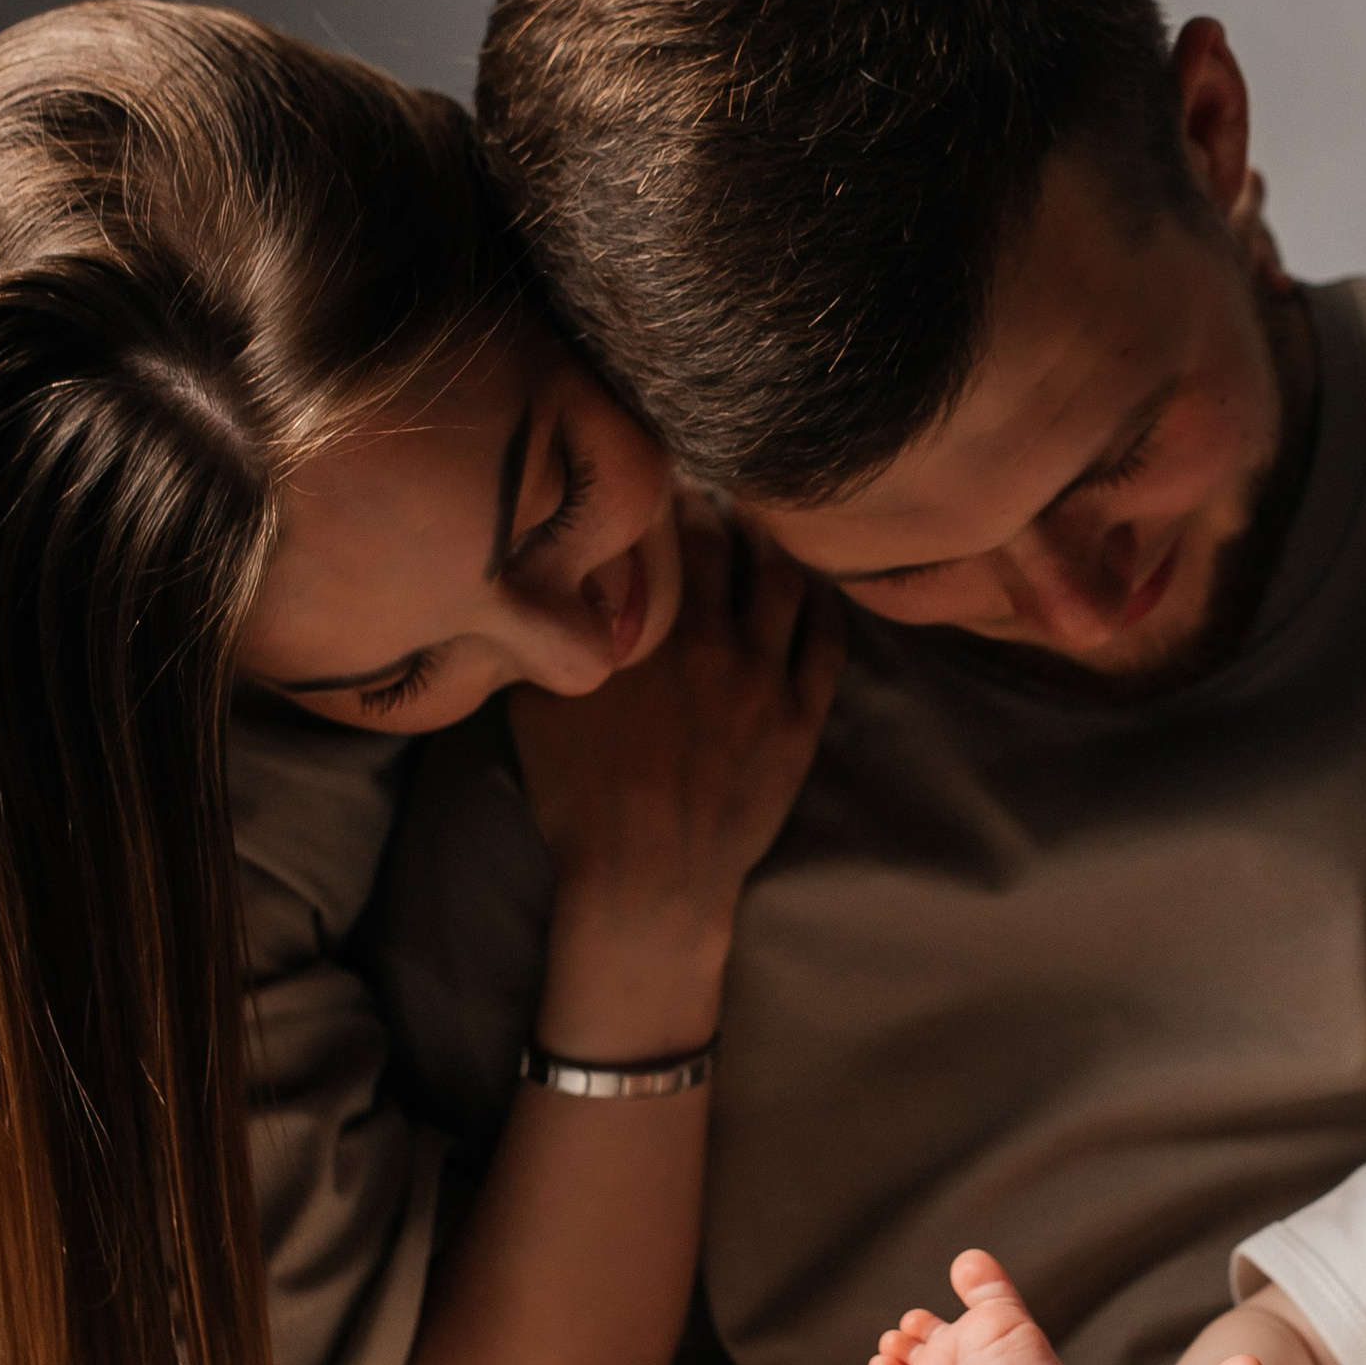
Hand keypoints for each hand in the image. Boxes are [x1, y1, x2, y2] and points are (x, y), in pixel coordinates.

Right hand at [515, 501, 841, 1039]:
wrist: (645, 879)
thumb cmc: (579, 797)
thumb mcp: (537, 703)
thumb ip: (551, 633)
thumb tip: (548, 581)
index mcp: (646, 627)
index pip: (662, 530)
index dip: (660, 499)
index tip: (653, 486)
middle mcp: (713, 639)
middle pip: (726, 544)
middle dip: (716, 510)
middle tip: (708, 494)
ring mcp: (766, 679)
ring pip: (783, 581)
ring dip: (772, 542)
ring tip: (760, 525)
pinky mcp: (801, 719)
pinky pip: (828, 638)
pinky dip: (822, 599)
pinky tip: (813, 583)